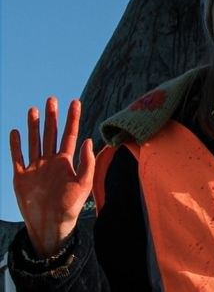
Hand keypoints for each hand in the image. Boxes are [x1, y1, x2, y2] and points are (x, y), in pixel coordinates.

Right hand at [10, 97, 94, 257]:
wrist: (50, 224)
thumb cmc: (70, 206)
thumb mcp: (84, 182)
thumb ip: (87, 161)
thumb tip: (89, 139)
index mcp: (65, 161)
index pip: (70, 134)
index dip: (73, 118)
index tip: (75, 102)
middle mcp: (50, 161)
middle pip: (50, 134)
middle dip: (52, 117)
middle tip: (52, 99)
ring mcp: (35, 168)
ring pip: (34, 141)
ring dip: (34, 126)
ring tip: (33, 109)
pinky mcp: (21, 177)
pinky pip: (17, 157)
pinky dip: (16, 145)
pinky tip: (16, 132)